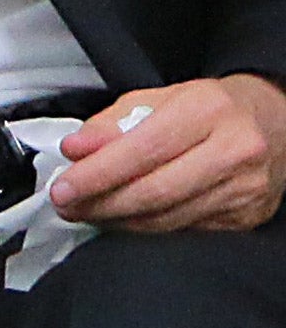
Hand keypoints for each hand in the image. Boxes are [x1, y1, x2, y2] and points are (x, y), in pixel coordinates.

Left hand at [49, 75, 285, 231]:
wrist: (274, 122)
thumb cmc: (209, 108)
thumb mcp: (158, 98)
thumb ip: (111, 123)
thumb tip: (74, 150)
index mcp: (206, 111)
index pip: (142, 150)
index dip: (97, 173)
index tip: (62, 187)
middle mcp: (233, 150)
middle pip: (155, 191)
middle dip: (101, 203)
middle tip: (66, 206)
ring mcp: (245, 188)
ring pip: (169, 218)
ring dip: (119, 220)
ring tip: (88, 213)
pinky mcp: (247, 217)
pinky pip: (185, 229)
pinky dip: (148, 228)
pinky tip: (124, 220)